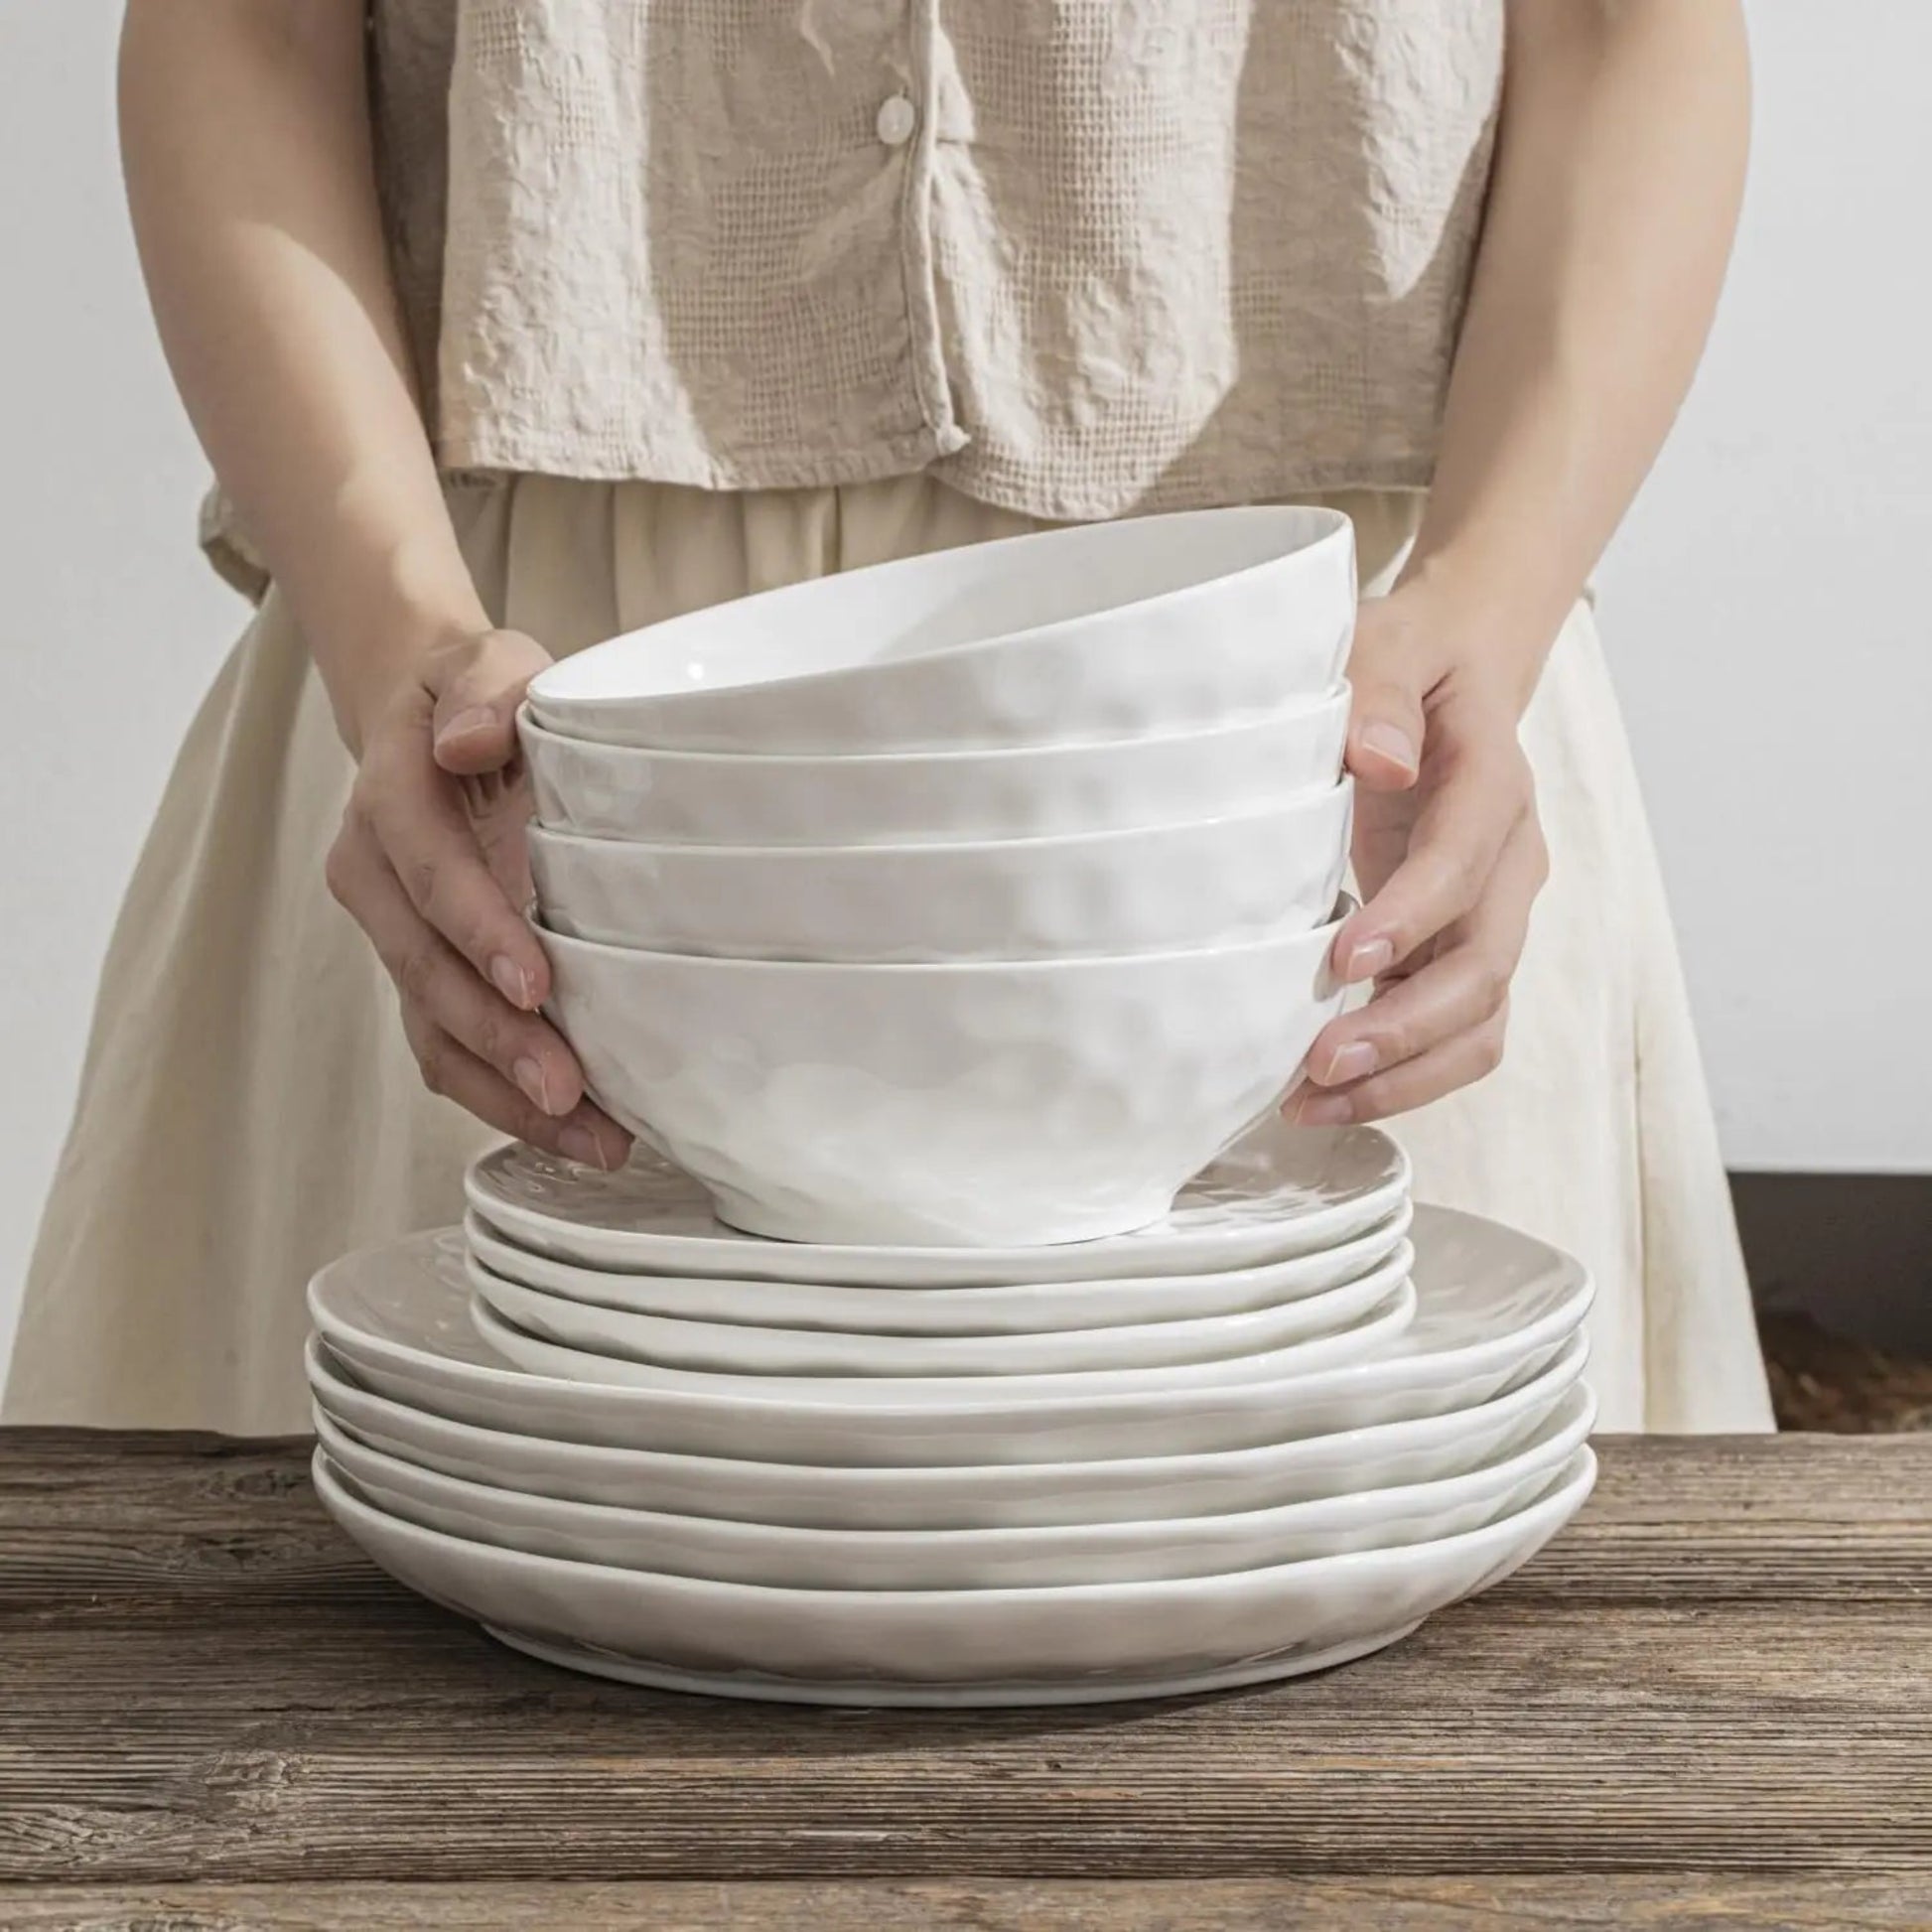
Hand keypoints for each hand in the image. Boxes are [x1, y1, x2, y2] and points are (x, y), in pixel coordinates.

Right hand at [325, 627, 631, 1167]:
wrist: (429, 714)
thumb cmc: (474, 694)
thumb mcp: (486, 657)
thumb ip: (488, 685)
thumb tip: (471, 742)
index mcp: (390, 803)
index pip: (432, 876)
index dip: (479, 933)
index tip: (535, 986)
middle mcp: (378, 880)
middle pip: (428, 974)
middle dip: (498, 1041)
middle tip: (566, 1093)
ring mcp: (396, 935)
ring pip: (434, 1029)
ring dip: (504, 1092)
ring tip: (590, 1136)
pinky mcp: (424, 970)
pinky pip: (447, 1045)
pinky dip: (500, 1093)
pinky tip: (569, 1127)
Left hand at [1287, 589, 1548, 1125]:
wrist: (1455, 672)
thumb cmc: (1410, 662)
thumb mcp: (1386, 645)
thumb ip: (1378, 694)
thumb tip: (1377, 760)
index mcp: (1494, 786)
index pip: (1465, 862)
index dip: (1414, 916)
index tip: (1343, 959)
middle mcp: (1509, 864)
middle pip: (1483, 967)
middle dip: (1405, 1027)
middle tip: (1319, 1064)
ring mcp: (1493, 915)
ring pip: (1478, 1021)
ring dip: (1404, 1074)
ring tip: (1313, 1103)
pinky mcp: (1463, 948)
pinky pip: (1454, 1032)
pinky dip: (1402, 1072)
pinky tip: (1327, 1093)